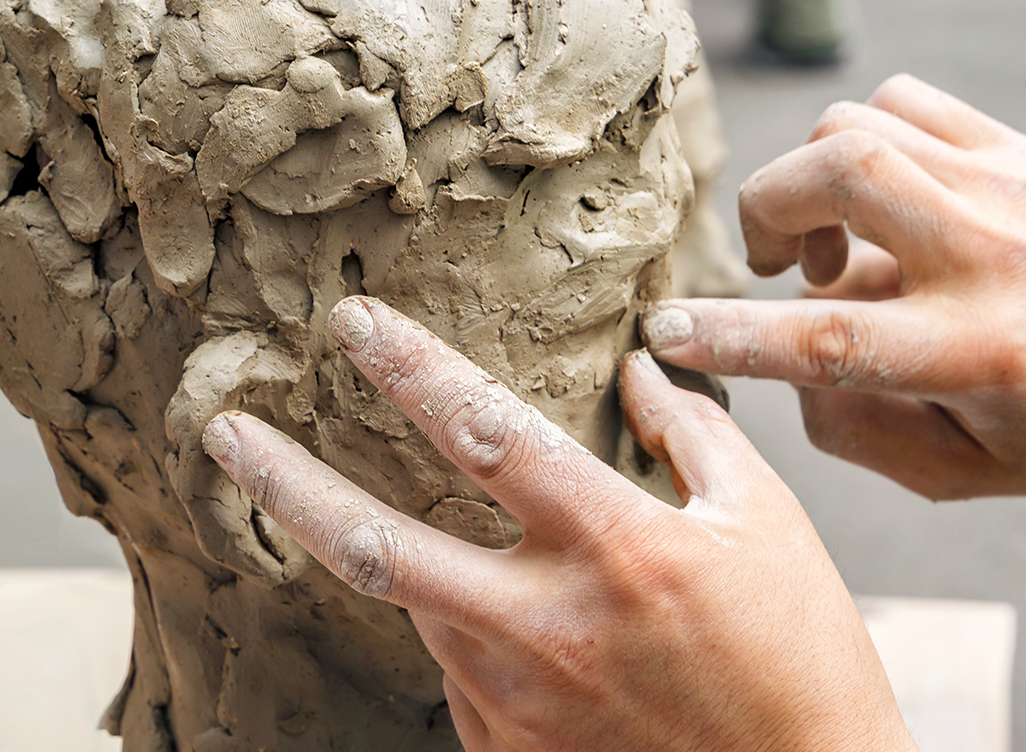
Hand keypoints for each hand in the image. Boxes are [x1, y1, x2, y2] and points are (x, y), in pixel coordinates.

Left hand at [202, 297, 914, 751]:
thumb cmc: (800, 656)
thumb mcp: (763, 522)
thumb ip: (688, 433)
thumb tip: (636, 372)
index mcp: (614, 549)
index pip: (486, 433)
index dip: (410, 368)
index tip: (352, 324)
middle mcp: (544, 626)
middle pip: (377, 546)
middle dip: (286, 483)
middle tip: (225, 435)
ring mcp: (516, 702)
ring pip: (416, 603)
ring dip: (398, 552)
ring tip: (416, 524)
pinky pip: (456, 670)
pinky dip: (462, 625)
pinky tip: (509, 623)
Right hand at [643, 74, 1025, 499]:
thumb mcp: (951, 471)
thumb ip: (848, 430)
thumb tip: (780, 363)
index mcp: (978, 353)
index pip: (830, 338)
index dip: (732, 333)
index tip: (667, 331)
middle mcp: (992, 257)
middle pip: (840, 176)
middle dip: (767, 212)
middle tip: (775, 266)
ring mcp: (1004, 186)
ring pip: (857, 129)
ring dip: (810, 185)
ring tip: (832, 245)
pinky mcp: (1010, 149)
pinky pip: (899, 104)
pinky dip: (859, 146)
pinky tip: (875, 203)